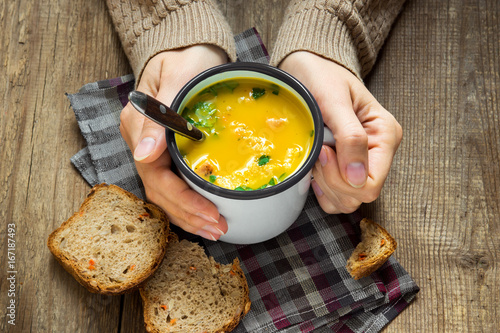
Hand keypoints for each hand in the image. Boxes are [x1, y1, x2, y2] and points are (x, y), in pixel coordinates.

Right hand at [119, 45, 227, 239]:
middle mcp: (141, 142)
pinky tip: (205, 215)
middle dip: (188, 214)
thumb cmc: (186, 58)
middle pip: (159, 191)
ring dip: (188, 215)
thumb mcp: (176, 76)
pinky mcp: (166, 152)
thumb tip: (143, 155)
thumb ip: (159, 114)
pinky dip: (188, 204)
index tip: (209, 213)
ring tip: (215, 229)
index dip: (182, 199)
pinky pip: (173, 184)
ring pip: (164, 193)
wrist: (189, 50)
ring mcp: (151, 148)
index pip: (155, 175)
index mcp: (139, 125)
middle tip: (218, 229)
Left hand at [279, 52, 402, 213]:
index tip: (325, 152)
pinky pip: (335, 198)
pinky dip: (321, 189)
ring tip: (317, 154)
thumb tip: (358, 179)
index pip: (371, 184)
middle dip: (332, 180)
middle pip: (358, 196)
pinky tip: (315, 167)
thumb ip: (350, 138)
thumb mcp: (335, 101)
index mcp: (385, 136)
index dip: (343, 178)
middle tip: (319, 150)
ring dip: (325, 184)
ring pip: (346, 201)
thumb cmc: (322, 77)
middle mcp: (378, 153)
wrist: (309, 68)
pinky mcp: (345, 168)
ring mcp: (362, 162)